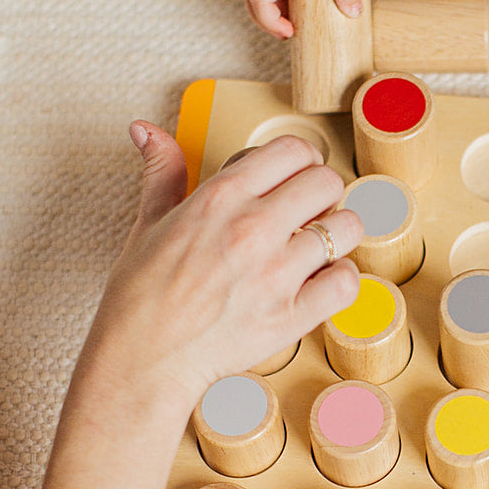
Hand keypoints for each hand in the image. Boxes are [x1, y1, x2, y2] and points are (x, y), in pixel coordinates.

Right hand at [77, 123, 362, 418]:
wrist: (143, 358)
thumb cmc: (142, 295)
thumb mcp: (148, 221)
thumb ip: (162, 170)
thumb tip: (147, 130)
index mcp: (221, 197)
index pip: (293, 150)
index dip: (300, 160)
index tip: (295, 178)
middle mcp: (253, 228)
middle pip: (328, 181)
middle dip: (323, 192)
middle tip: (310, 212)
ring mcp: (276, 273)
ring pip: (347, 228)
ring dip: (338, 234)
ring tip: (317, 248)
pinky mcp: (292, 315)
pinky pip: (347, 281)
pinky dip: (342, 279)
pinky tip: (321, 282)